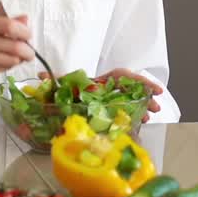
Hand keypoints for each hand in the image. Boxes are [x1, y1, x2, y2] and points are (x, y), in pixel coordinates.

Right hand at [0, 13, 33, 81]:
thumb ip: (3, 21)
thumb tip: (26, 19)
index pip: (8, 25)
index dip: (24, 32)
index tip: (28, 35)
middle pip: (13, 46)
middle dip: (27, 51)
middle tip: (29, 52)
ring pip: (11, 60)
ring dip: (18, 59)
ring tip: (17, 56)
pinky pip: (3, 69)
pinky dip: (8, 65)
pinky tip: (4, 61)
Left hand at [38, 67, 163, 122]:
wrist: (58, 104)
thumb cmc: (62, 93)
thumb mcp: (60, 86)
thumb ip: (53, 80)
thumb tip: (40, 74)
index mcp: (100, 82)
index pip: (123, 76)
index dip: (139, 81)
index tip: (153, 90)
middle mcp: (108, 89)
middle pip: (132, 88)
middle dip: (146, 96)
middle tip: (157, 107)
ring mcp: (110, 101)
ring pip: (131, 100)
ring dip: (142, 107)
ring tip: (149, 117)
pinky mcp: (109, 112)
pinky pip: (126, 111)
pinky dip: (134, 116)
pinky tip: (140, 123)